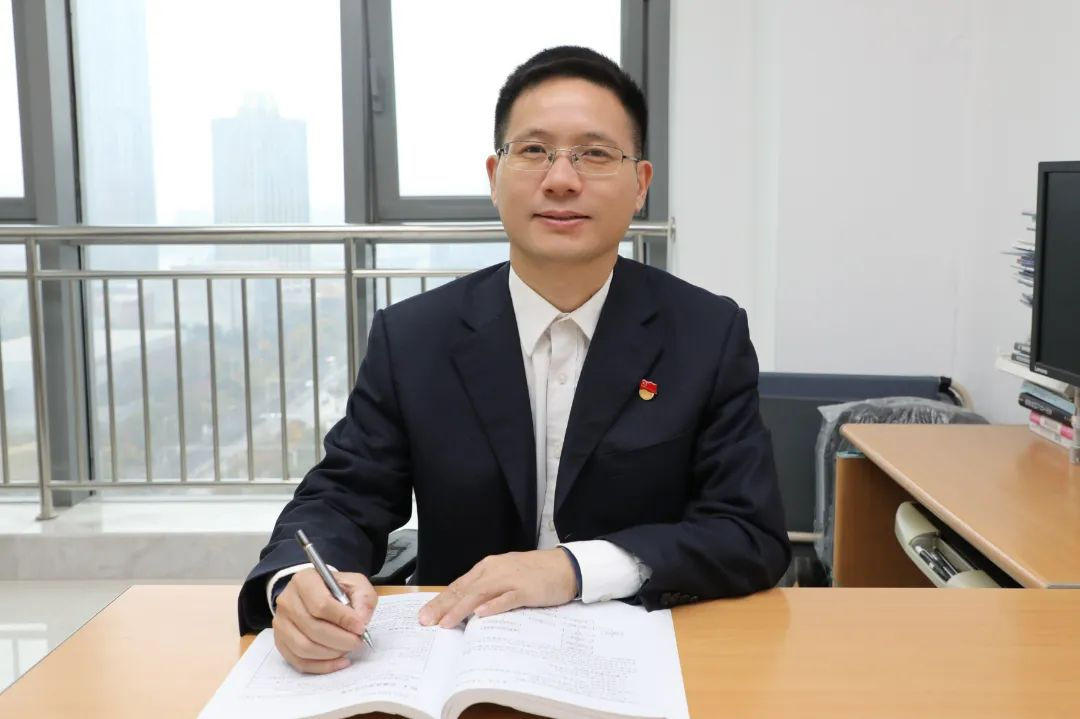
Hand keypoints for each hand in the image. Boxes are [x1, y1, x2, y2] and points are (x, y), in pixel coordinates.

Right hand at [272, 569, 376, 673]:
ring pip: (303, 647)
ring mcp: (280, 623)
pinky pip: (299, 661)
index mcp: (304, 581)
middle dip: (340, 639)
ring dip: (331, 654)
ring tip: (348, 649)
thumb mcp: (354, 584)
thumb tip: (361, 620)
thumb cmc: (336, 590)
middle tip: (357, 642)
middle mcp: (287, 601)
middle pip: (312, 628)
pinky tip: (339, 662)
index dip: (343, 619)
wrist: (315, 594)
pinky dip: (322, 666)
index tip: (360, 627)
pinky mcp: (280, 642)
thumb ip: (363, 597)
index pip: (321, 604)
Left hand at [418, 549, 577, 628]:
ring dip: (461, 609)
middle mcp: (495, 571)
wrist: (565, 566)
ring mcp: (511, 579)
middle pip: (464, 590)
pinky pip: (507, 598)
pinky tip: (481, 614)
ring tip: (446, 623)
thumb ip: (487, 589)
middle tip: (426, 621)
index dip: (441, 600)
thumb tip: (467, 608)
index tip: (425, 615)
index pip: (459, 585)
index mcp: (488, 568)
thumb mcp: (506, 577)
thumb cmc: (535, 574)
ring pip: (480, 594)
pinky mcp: (526, 589)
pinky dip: (494, 606)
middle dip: (443, 606)